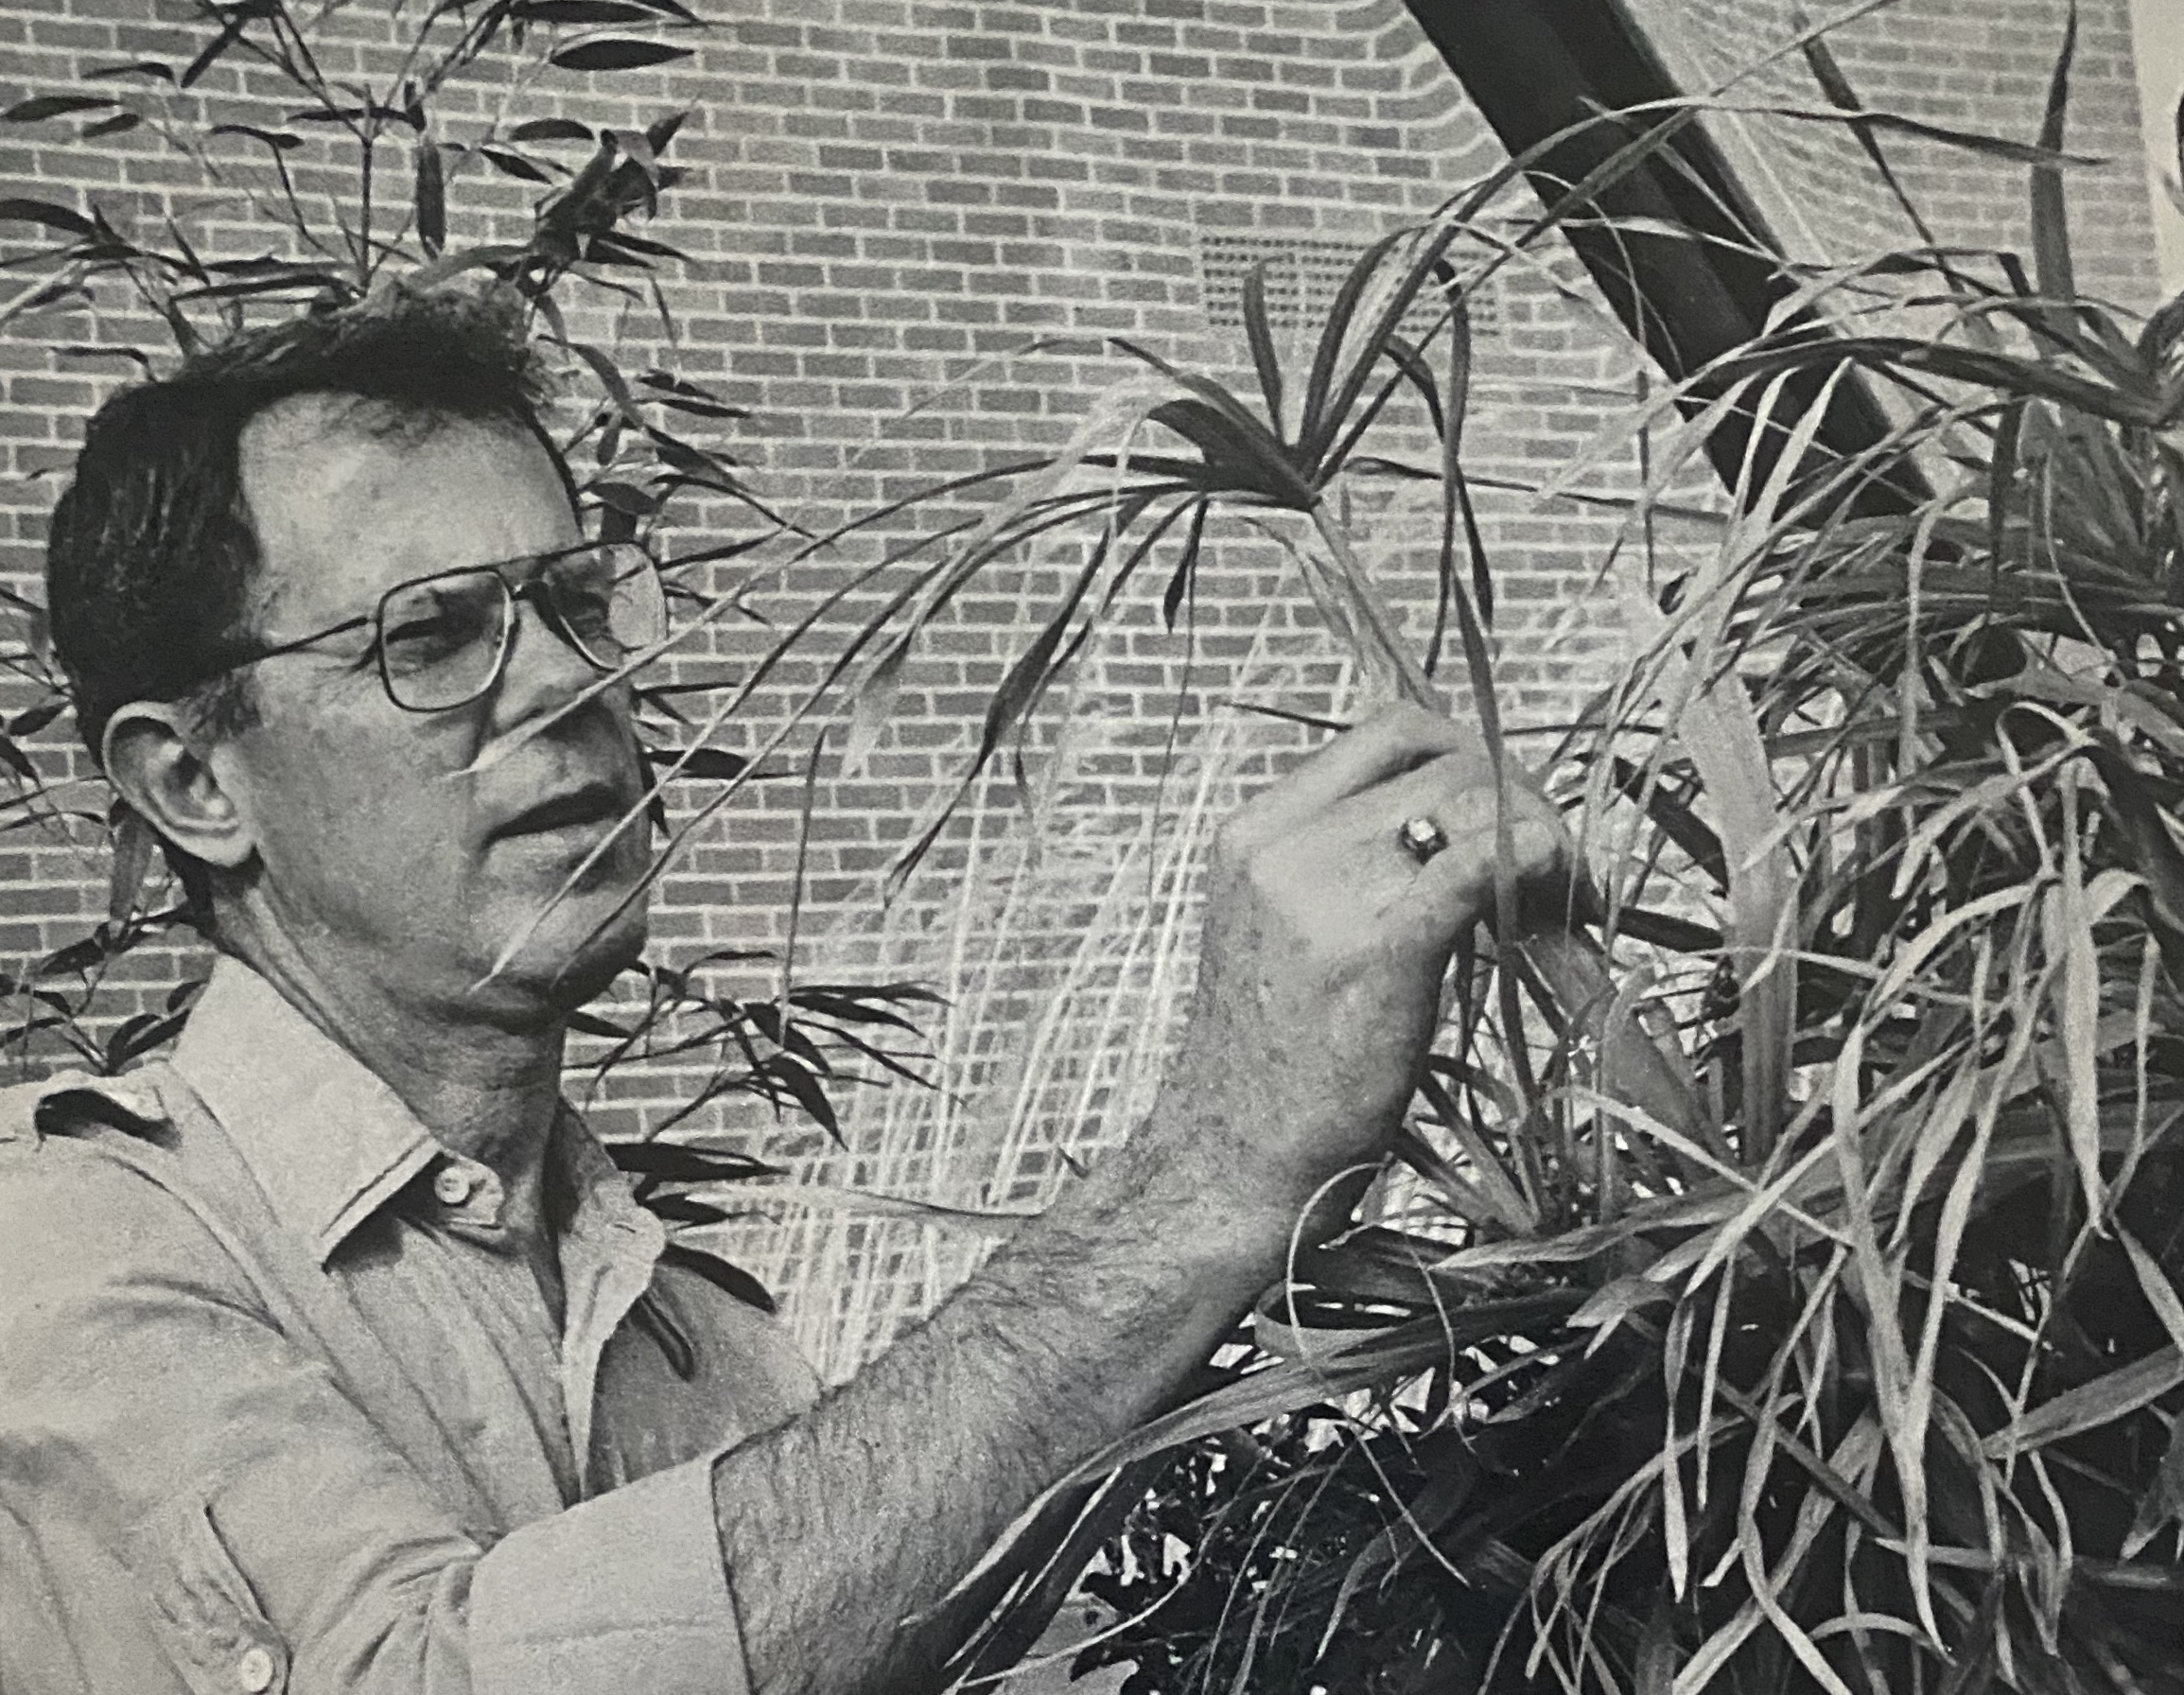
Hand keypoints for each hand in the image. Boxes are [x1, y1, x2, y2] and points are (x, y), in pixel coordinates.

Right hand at [1144, 703, 1567, 1231]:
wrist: (1232, 1164)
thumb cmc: (1275, 1065)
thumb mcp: (1285, 931)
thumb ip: (1349, 866)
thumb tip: (1465, 824)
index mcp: (1255, 832)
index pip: (1390, 730)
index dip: (1473, 754)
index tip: (1511, 814)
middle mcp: (1279, 848)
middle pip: (1443, 759)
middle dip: (1525, 799)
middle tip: (1559, 868)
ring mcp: (1320, 896)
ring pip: (1470, 802)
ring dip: (1542, 840)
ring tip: (1561, 905)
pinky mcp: (1373, 953)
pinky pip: (1475, 862)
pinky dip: (1537, 862)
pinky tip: (1561, 906)